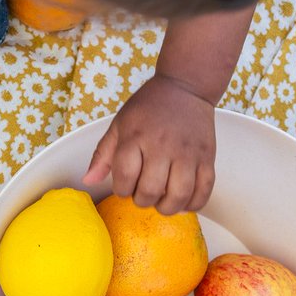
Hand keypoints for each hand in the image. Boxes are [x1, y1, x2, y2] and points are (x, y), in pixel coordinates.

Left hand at [83, 75, 215, 213]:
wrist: (185, 88)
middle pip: (150, 191)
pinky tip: (183, 200)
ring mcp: (187, 153)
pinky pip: (204, 191)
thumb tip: (88, 181)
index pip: (125, 178)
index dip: (122, 190)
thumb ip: (103, 154)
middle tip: (143, 194)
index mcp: (135, 137)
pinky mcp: (207, 157)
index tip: (125, 186)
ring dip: (167, 207)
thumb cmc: (149, 107)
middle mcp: (162, 146)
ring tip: (162, 201)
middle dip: (142, 200)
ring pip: (178, 195)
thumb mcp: (119, 125)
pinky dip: (193, 204)